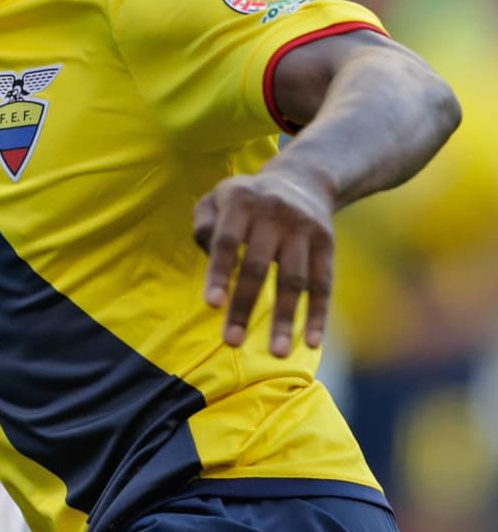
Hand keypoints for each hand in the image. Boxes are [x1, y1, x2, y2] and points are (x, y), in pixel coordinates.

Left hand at [193, 165, 334, 356]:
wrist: (303, 178)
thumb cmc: (247, 199)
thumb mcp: (218, 198)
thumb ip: (204, 224)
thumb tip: (209, 257)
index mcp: (241, 200)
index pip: (227, 241)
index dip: (219, 273)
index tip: (212, 305)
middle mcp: (274, 212)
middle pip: (258, 265)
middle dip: (244, 305)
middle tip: (232, 342)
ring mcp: (304, 228)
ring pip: (294, 279)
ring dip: (286, 318)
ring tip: (277, 353)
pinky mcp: (327, 242)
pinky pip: (323, 283)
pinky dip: (318, 313)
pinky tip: (312, 342)